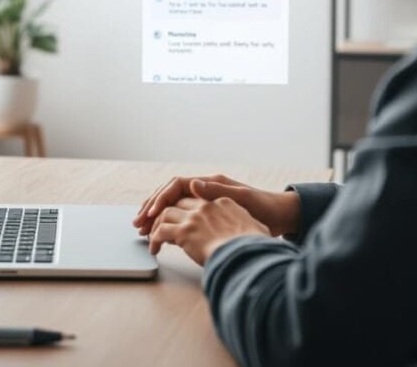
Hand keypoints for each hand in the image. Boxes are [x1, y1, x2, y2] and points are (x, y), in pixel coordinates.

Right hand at [132, 174, 299, 237]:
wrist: (279, 216)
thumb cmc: (264, 208)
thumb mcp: (242, 199)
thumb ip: (217, 192)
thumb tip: (192, 185)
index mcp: (210, 183)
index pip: (175, 185)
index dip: (160, 199)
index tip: (150, 215)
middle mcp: (204, 189)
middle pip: (169, 194)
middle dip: (151, 207)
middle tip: (137, 224)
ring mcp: (204, 201)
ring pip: (172, 205)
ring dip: (155, 216)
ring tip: (142, 230)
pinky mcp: (206, 213)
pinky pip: (180, 215)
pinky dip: (167, 223)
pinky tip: (159, 233)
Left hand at [148, 197, 270, 264]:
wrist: (252, 253)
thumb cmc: (255, 245)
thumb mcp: (251, 226)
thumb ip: (236, 221)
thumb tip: (234, 232)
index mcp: (223, 201)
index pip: (194, 198)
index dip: (182, 207)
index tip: (174, 216)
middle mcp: (207, 205)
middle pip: (176, 201)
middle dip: (161, 212)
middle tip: (152, 226)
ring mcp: (195, 216)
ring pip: (165, 213)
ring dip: (155, 225)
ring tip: (149, 238)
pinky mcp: (185, 230)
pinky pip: (162, 230)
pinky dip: (155, 239)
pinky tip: (155, 248)